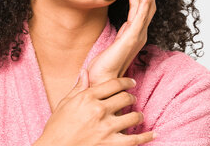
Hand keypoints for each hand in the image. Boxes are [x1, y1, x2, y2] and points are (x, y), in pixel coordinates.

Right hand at [36, 69, 155, 145]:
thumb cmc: (56, 128)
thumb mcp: (64, 104)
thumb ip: (78, 88)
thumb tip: (85, 71)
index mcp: (87, 97)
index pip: (114, 84)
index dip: (126, 81)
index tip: (131, 82)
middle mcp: (99, 110)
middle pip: (125, 97)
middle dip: (132, 97)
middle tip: (133, 99)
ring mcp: (106, 128)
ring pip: (133, 116)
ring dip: (138, 115)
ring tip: (139, 116)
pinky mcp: (111, 145)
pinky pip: (135, 139)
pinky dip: (146, 136)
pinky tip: (153, 134)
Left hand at [87, 0, 156, 86]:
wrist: (103, 80)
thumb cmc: (105, 66)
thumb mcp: (115, 44)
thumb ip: (122, 34)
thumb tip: (125, 26)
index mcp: (135, 33)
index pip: (140, 8)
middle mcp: (139, 33)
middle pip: (147, 4)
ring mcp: (138, 34)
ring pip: (146, 6)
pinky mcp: (133, 37)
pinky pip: (142, 16)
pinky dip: (146, 2)